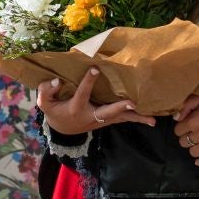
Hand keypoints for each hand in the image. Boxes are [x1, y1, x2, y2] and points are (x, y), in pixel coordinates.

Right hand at [35, 69, 155, 135]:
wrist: (63, 129)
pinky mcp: (108, 120)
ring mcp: (102, 120)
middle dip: (119, 108)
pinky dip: (136, 118)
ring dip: (136, 118)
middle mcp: (91, 116)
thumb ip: (47, 91)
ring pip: (121, 118)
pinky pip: (124, 119)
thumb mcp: (45, 103)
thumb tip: (57, 80)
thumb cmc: (55, 111)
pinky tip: (151, 120)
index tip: (95, 69)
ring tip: (152, 120)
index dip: (88, 81)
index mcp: (76, 108)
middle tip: (132, 104)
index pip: (82, 93)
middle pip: (107, 113)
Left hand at [174, 93, 198, 168]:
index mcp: (194, 120)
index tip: (189, 126)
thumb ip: (187, 105)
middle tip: (196, 133)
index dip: (182, 128)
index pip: (178, 130)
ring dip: (196, 148)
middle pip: (184, 142)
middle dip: (188, 137)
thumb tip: (176, 118)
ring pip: (194, 153)